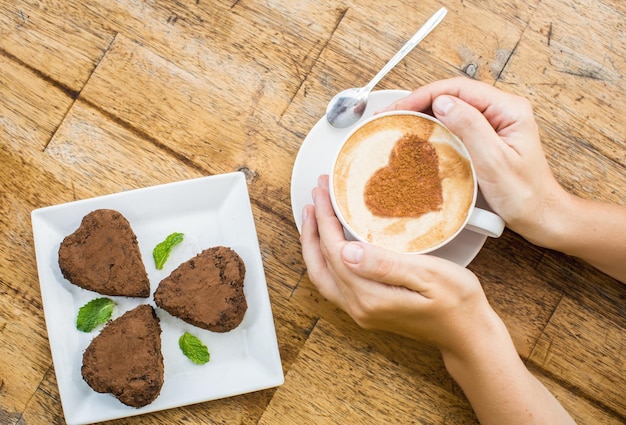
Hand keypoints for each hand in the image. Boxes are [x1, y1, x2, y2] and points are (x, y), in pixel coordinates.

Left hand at [300, 175, 576, 424]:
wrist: (468, 334)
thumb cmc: (457, 302)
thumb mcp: (429, 276)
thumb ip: (386, 265)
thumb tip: (347, 251)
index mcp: (371, 298)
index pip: (335, 252)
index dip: (325, 220)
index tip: (323, 192)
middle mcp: (359, 308)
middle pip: (320, 265)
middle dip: (312, 229)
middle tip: (315, 197)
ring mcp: (361, 311)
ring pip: (323, 275)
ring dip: (315, 244)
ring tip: (315, 215)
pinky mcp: (367, 310)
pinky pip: (335, 281)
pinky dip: (326, 258)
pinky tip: (332, 242)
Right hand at [379, 76, 568, 245]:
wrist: (540, 216)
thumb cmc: (525, 194)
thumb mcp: (494, 161)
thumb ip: (470, 127)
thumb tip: (442, 103)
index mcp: (508, 109)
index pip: (459, 88)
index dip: (425, 95)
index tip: (401, 108)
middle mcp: (501, 111)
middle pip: (453, 95)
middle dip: (419, 102)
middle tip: (391, 115)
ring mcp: (493, 124)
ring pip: (452, 109)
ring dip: (424, 114)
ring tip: (399, 124)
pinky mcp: (485, 138)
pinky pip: (455, 126)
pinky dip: (434, 128)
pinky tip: (419, 137)